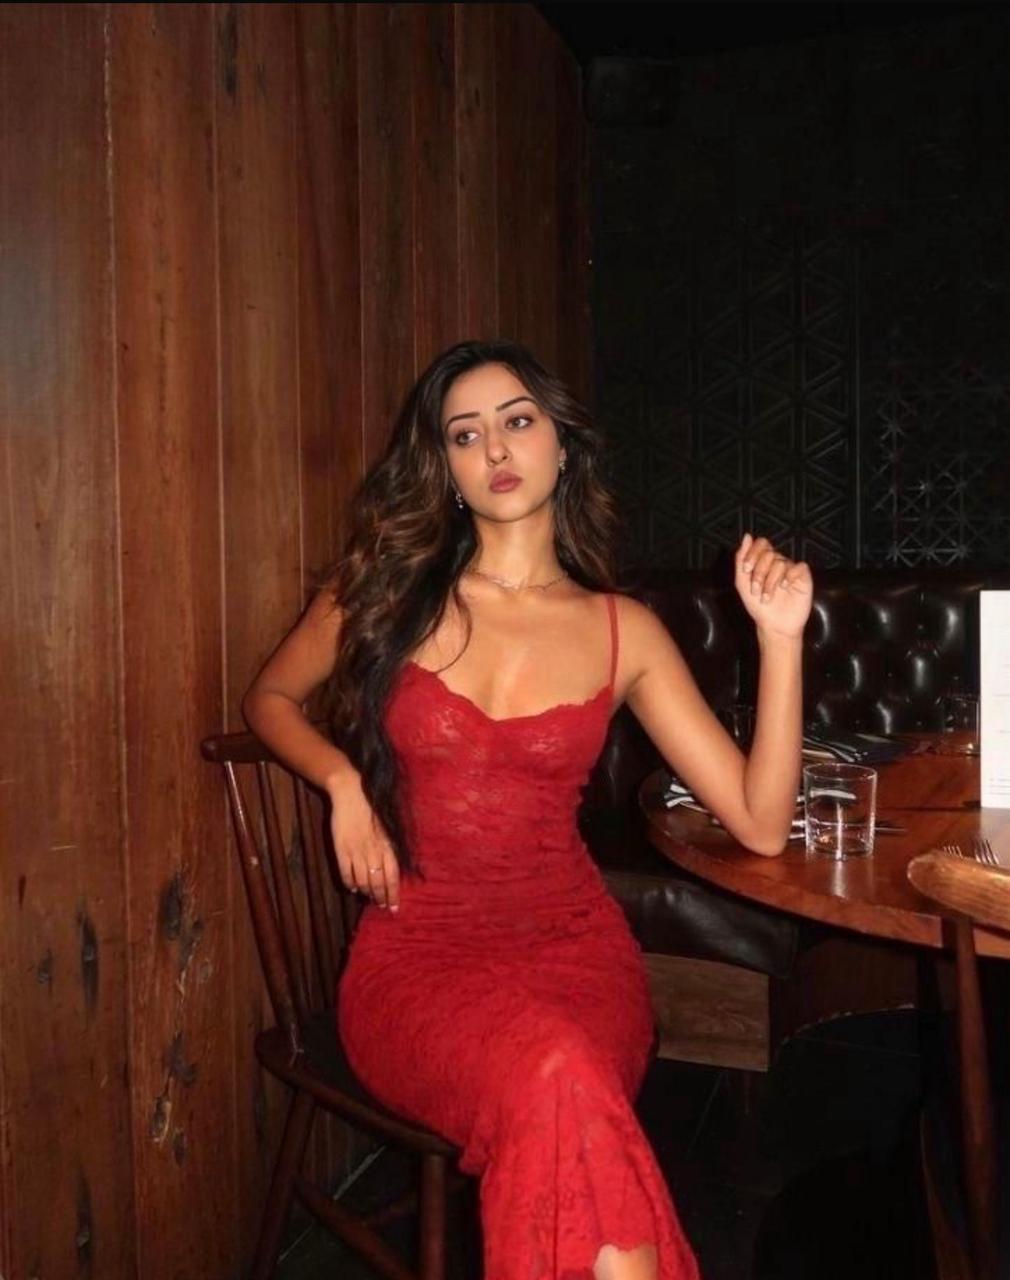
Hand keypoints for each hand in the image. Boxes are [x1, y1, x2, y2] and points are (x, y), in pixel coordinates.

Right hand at [327, 769, 399, 911]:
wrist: (351, 792)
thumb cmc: (372, 809)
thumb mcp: (388, 828)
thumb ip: (390, 848)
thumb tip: (393, 869)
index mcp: (388, 845)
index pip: (393, 876)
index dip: (393, 894)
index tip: (394, 907)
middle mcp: (373, 851)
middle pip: (378, 883)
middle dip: (381, 898)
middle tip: (382, 907)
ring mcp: (356, 851)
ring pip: (362, 881)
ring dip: (366, 893)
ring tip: (369, 899)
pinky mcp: (341, 849)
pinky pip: (346, 873)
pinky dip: (349, 883)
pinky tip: (352, 888)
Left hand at [734, 533, 812, 638]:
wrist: (773, 625)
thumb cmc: (757, 606)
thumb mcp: (742, 582)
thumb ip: (741, 559)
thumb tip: (747, 536)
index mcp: (764, 561)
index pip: (762, 544)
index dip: (753, 553)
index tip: (746, 570)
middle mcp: (778, 563)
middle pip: (769, 554)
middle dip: (759, 573)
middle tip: (756, 590)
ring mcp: (791, 569)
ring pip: (780, 563)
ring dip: (770, 582)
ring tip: (767, 598)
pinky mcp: (803, 577)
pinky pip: (798, 567)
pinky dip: (789, 576)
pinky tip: (784, 588)